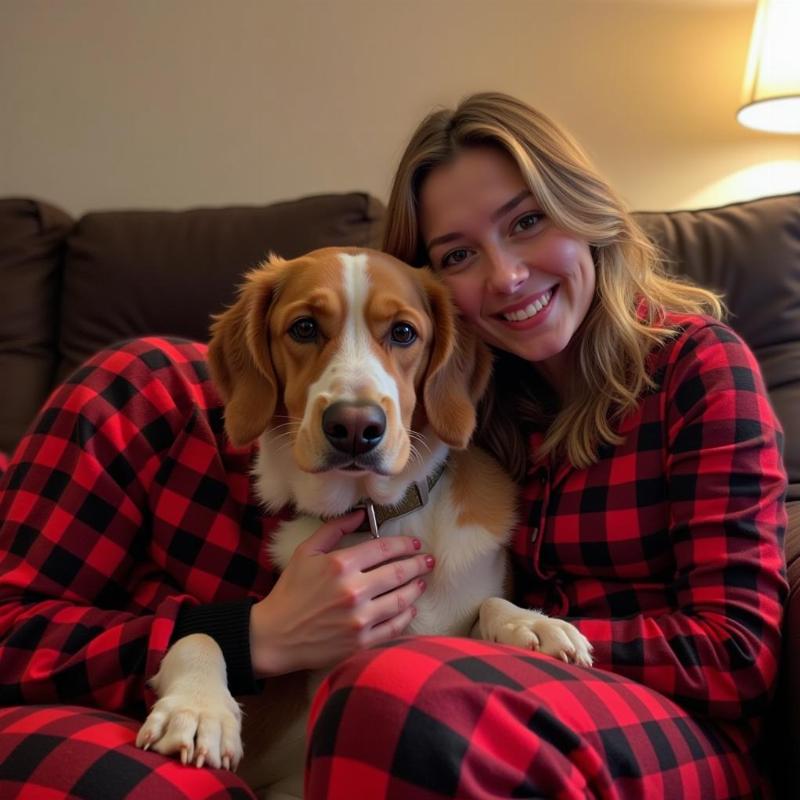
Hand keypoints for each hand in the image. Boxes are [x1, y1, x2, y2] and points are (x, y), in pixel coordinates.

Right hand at [250, 510, 433, 675]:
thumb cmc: (290, 591)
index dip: (403, 543)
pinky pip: (393, 627)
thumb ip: (333, 530)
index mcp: (340, 565)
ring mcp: (359, 619)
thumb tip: (359, 515)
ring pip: (401, 600)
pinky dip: (406, 616)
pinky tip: (410, 608)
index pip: (383, 548)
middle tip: (428, 561)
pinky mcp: (361, 642)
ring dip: (415, 588)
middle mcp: (353, 591)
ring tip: (421, 582)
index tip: (414, 543)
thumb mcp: (305, 552)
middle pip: (398, 572)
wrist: (275, 636)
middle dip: (418, 564)